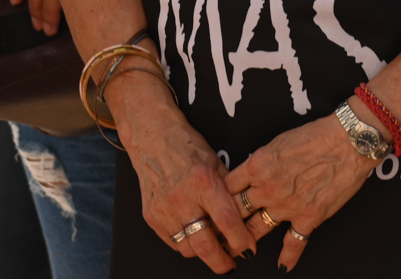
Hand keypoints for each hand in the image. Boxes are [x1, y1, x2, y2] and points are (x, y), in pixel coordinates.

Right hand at [110, 73, 254, 273]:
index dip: (241, 240)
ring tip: (212, 245)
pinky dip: (186, 242)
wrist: (151, 136)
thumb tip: (245, 214)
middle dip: (222, 262)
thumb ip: (228, 188)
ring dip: (203, 252)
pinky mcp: (152, 216)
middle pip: (205, 244)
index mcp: (203, 181)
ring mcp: (164, 209)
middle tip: (230, 264)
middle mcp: (182, 198)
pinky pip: (173, 241)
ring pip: (188, 248)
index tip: (249, 247)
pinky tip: (194, 234)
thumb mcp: (215, 160)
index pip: (227, 221)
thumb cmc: (186, 145)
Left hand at [226, 115, 376, 271]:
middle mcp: (267, 188)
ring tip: (236, 250)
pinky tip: (282, 265)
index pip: (227, 186)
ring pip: (256, 229)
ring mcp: (287, 205)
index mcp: (258, 165)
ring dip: (244, 242)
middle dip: (222, 224)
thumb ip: (263, 161)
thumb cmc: (316, 135)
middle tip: (215, 233)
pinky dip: (288, 257)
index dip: (217, 198)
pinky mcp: (309, 217)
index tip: (213, 206)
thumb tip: (253, 173)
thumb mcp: (278, 141)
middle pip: (235, 211)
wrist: (348, 142)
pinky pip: (293, 243)